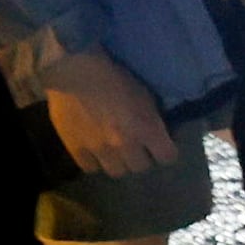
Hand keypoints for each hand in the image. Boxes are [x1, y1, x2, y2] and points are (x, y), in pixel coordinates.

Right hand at [39, 49, 174, 178]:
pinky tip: (94, 151)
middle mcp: (126, 144)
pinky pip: (90, 168)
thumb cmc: (116, 78)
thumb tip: (160, 135)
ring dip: (119, 162)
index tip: (161, 146)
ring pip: (117, 172)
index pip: (167, 157)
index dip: (166, 152)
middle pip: (141, 167)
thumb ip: (153, 120)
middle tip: (136, 147)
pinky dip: (94, 161)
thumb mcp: (146, 97)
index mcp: (147, 129)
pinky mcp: (76, 149)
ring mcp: (100, 149)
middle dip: (141, 158)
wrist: (77, 73)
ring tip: (115, 151)